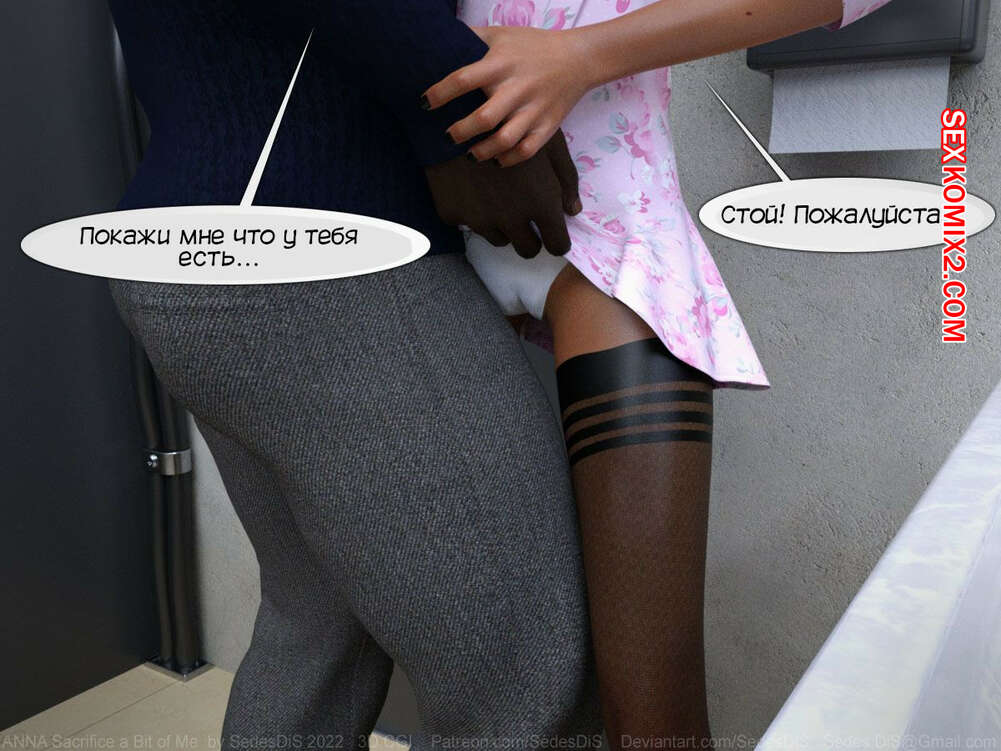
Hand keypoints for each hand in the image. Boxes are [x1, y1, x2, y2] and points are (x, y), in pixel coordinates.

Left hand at [422, 26, 592, 166]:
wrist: (578, 58)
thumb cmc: (532, 46)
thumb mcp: (501, 34)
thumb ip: (472, 38)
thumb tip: (440, 41)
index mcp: (501, 63)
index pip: (464, 79)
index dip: (440, 93)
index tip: (425, 103)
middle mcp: (517, 88)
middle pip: (484, 118)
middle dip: (460, 132)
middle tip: (447, 136)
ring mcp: (534, 110)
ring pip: (505, 140)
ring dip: (482, 151)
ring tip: (470, 154)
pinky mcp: (548, 126)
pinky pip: (526, 151)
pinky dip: (508, 159)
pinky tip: (495, 159)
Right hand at [423, 129, 581, 256]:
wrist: (455, 112)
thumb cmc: (512, 122)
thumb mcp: (549, 144)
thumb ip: (566, 179)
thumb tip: (573, 211)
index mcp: (541, 204)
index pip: (557, 244)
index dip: (557, 240)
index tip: (552, 233)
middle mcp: (512, 220)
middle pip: (528, 250)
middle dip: (531, 238)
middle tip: (526, 219)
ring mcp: (481, 220)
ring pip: (500, 239)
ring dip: (503, 226)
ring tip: (498, 197)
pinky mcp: (454, 216)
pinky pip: (469, 225)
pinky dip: (473, 213)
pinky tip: (472, 188)